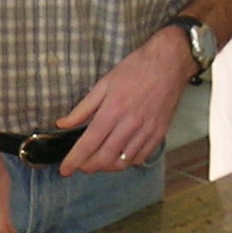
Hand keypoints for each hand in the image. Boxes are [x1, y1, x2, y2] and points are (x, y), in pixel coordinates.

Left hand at [55, 28, 192, 175]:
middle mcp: (130, 124)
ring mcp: (147, 131)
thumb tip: (62, 124)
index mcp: (113, 109)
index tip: (65, 170)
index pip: (89, 142)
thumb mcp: (104, 83)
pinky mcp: (159, 134)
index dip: (74, 159)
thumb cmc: (135, 69)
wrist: (169, 63)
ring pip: (123, 162)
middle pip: (105, 157)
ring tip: (97, 161)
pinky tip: (119, 156)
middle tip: (80, 166)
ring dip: (107, 166)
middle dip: (88, 167)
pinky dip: (126, 162)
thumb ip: (83, 108)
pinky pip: (140, 157)